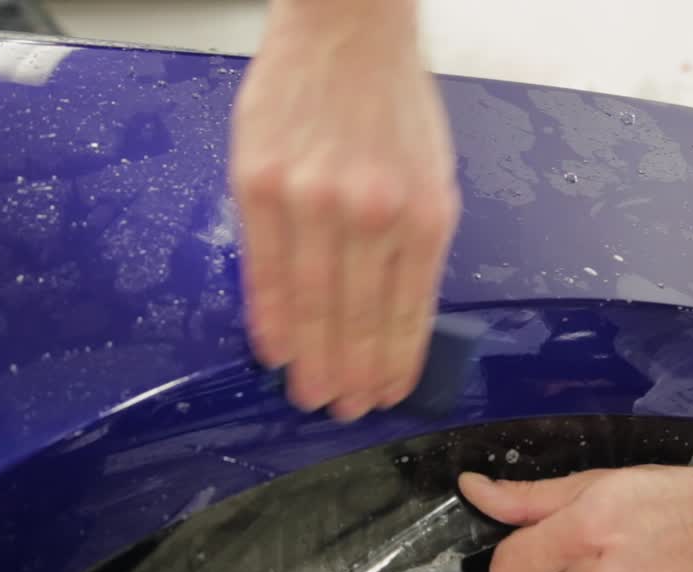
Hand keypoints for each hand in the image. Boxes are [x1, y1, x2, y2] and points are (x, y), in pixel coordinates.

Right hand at [231, 0, 459, 420]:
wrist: (345, 27)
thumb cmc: (391, 101)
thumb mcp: (433, 172)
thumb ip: (415, 242)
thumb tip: (394, 311)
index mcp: (425, 214)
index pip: (407, 312)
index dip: (394, 361)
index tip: (385, 394)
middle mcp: (371, 214)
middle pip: (358, 319)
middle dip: (352, 374)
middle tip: (345, 411)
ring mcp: (312, 201)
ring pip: (312, 305)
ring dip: (312, 360)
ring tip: (311, 396)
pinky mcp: (260, 185)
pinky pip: (265, 270)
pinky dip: (271, 318)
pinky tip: (275, 351)